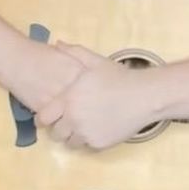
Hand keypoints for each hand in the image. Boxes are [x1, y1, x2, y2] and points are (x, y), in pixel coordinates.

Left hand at [35, 43, 156, 150]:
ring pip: (70, 142)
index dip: (46, 117)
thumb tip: (57, 43)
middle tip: (71, 120)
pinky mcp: (98, 143)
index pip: (43, 117)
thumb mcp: (96, 61)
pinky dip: (90, 140)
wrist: (144, 96)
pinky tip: (99, 128)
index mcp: (69, 100)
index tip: (53, 115)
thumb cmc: (119, 78)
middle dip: (60, 128)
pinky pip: (87, 146)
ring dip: (74, 136)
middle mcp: (74, 119)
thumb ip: (74, 52)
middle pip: (55, 133)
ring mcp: (86, 133)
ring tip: (85, 126)